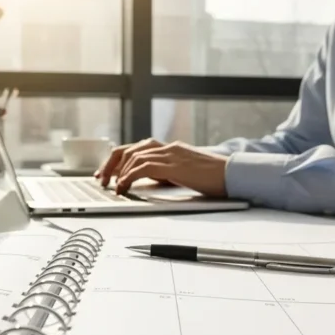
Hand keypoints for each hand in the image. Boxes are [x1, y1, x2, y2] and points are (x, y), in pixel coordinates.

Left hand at [112, 141, 228, 197]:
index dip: (117, 160)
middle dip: (111, 165)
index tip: (106, 173)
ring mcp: (171, 154)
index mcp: (170, 148)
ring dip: (119, 172)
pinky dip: (130, 177)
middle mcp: (167, 147)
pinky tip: (125, 187)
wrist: (233, 175)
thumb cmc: (214, 178)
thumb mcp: (185, 174)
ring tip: (113, 187)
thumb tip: (146, 182)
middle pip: (129, 150)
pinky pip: (144, 167)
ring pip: (134, 157)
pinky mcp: (174, 164)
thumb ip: (167, 173)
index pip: (136, 148)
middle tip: (102, 180)